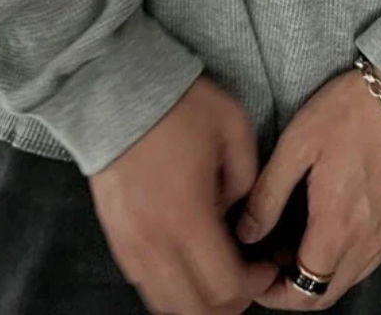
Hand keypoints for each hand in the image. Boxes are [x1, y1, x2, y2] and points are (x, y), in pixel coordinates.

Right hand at [88, 74, 281, 314]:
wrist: (112, 89)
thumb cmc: (177, 105)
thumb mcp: (233, 128)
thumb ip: (248, 179)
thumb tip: (241, 215)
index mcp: (188, 217)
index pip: (225, 286)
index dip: (254, 286)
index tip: (267, 267)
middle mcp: (155, 241)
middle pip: (195, 310)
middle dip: (229, 304)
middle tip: (248, 279)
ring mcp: (130, 243)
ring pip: (166, 303)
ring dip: (197, 301)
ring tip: (219, 275)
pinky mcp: (115, 235)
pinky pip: (144, 283)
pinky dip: (170, 286)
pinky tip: (186, 262)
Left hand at [234, 65, 380, 309]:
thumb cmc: (352, 111)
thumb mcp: (298, 144)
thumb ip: (268, 195)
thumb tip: (246, 233)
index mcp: (338, 227)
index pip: (304, 292)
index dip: (275, 295)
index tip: (257, 277)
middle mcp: (369, 242)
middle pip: (328, 293)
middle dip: (295, 288)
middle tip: (272, 258)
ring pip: (351, 276)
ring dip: (321, 271)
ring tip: (296, 237)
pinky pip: (372, 256)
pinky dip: (346, 255)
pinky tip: (331, 223)